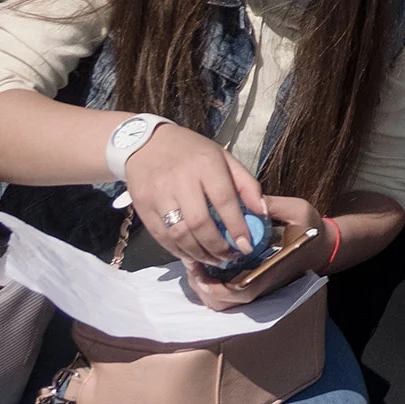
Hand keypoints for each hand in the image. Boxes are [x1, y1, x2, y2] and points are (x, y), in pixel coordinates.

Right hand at [122, 121, 266, 268]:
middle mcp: (181, 180)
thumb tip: (263, 212)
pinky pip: (161, 237)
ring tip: (213, 260)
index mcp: (206, 164)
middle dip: (217, 247)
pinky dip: (177, 251)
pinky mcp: (142, 206)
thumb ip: (246, 184)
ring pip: (179, 234)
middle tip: (229, 258)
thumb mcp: (224, 158)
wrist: (145, 143)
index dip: (237, 227)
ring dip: (198, 254)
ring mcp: (158, 194)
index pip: (224, 200)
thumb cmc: (191, 152)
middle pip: (200, 223)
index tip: (246, 245)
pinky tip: (191, 255)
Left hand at [186, 194, 323, 311]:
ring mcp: (255, 284)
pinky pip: (225, 292)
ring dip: (205, 287)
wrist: (321, 245)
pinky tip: (206, 262)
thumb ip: (271, 204)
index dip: (216, 288)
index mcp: (271, 269)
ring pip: (222, 302)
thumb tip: (240, 198)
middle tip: (193, 265)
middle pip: (224, 303)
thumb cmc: (310, 228)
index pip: (241, 292)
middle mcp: (260, 283)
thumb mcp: (297, 209)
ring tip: (195, 264)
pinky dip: (211, 283)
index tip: (200, 269)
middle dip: (203, 289)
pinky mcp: (251, 280)